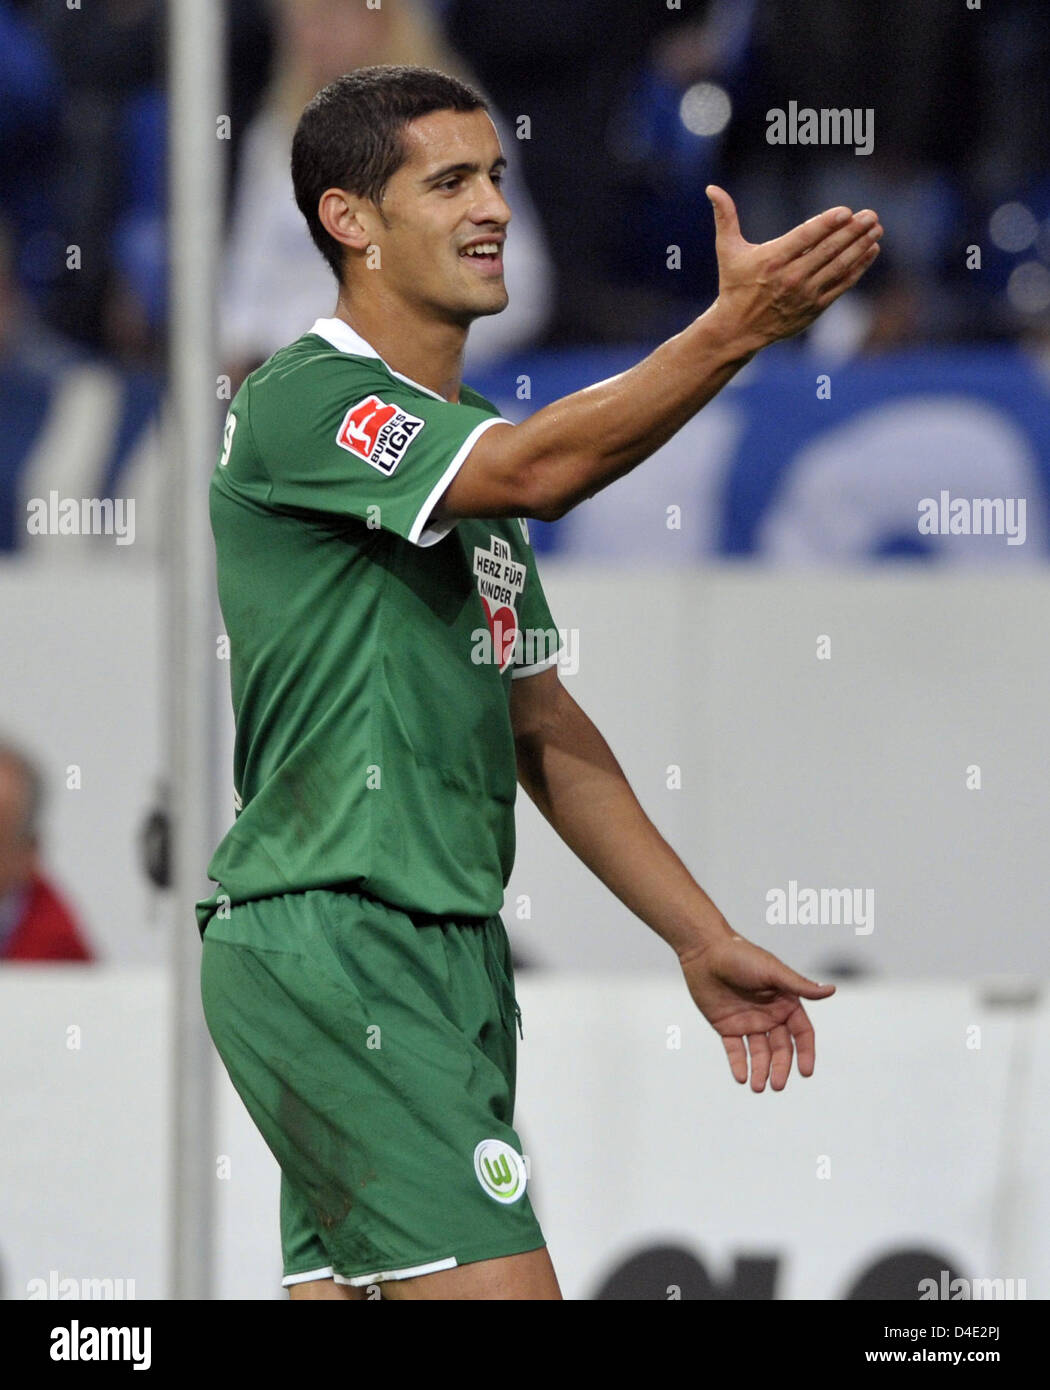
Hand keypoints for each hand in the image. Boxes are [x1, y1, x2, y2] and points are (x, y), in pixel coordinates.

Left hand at [679, 933, 835, 1090]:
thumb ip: (799, 986)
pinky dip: (739, 1065)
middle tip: (777, 1085)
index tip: (805, 1072)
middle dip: (780, 1068)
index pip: (801, 1033)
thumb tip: (832, 990)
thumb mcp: (773, 971)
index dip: (805, 1052)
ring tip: (758, 1087)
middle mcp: (770, 1015)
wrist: (705, 951)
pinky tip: (741, 1078)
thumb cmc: (742, 956)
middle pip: (781, 1049)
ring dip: (760, 1071)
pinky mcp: (727, 1026)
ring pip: (759, 1053)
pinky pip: (736, 1050)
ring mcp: (748, 1022)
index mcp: (786, 1002)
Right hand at [706, 184, 882, 349]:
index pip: (805, 237)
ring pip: (839, 266)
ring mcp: (805, 294)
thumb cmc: (734, 285)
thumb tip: (711, 189)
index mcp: (772, 260)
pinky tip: (871, 251)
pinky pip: (842, 285)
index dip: (827, 224)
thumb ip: (725, 217)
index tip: (846, 212)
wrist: (738, 329)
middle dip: (853, 231)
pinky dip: (858, 268)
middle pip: (828, 250)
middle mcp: (791, 277)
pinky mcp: (815, 308)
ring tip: (876, 229)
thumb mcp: (727, 250)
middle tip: (870, 215)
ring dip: (860, 246)